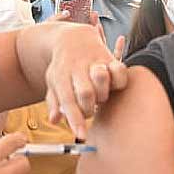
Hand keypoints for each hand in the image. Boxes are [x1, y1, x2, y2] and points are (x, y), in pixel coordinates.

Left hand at [44, 23, 128, 138]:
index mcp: (61, 75)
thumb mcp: (53, 82)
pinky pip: (119, 70)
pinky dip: (118, 81)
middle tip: (89, 110)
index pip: (67, 100)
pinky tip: (112, 86)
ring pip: (102, 78)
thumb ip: (55, 102)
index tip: (82, 135)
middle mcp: (77, 67)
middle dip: (89, 108)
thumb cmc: (63, 67)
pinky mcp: (109, 57)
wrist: (73, 38)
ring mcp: (94, 61)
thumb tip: (54, 120)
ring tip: (99, 96)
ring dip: (103, 94)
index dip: (75, 119)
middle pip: (86, 92)